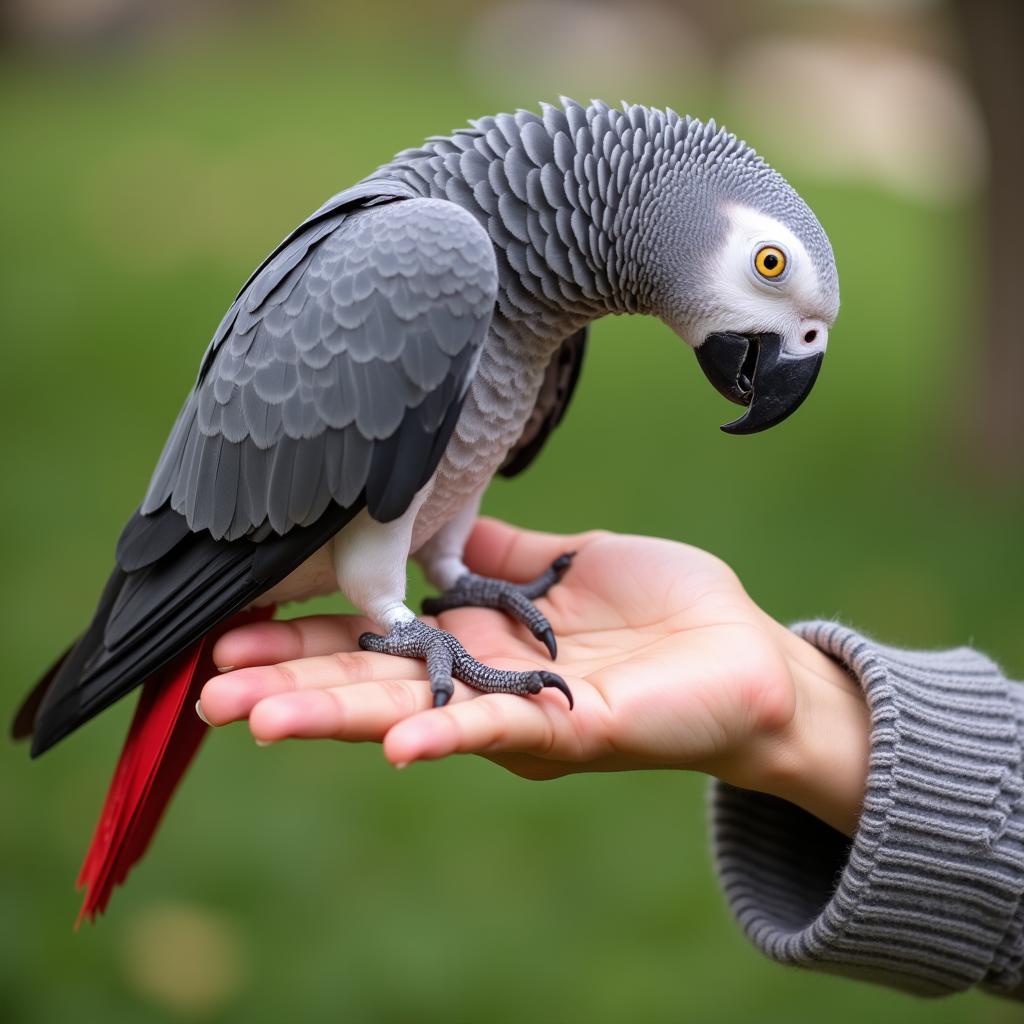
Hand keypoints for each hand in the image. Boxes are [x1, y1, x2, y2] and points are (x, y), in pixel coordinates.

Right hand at [200, 519, 869, 834]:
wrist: (742, 657)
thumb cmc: (657, 610)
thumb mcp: (555, 563)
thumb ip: (489, 556)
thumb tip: (430, 528)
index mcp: (469, 639)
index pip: (368, 634)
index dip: (300, 628)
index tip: (231, 614)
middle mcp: (478, 683)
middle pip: (368, 681)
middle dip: (283, 680)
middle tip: (204, 681)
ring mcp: (518, 714)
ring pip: (410, 713)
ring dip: (328, 713)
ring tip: (249, 715)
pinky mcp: (570, 729)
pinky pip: (497, 729)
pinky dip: (442, 734)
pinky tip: (392, 742)